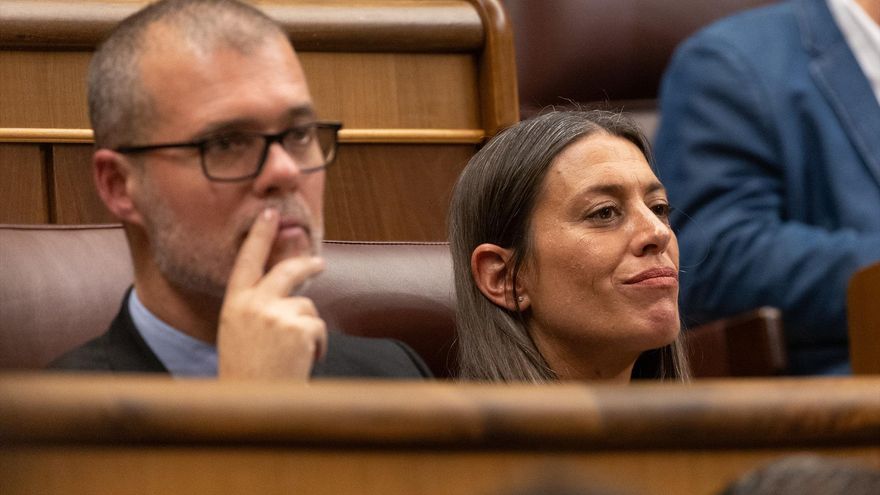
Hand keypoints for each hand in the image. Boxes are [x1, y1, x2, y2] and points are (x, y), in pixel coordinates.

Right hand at [217, 208, 326, 378]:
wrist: (253, 403)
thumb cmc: (247, 371)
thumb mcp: (241, 331)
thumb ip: (257, 305)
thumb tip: (286, 283)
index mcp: (234, 303)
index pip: (247, 260)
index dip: (259, 236)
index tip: (269, 215)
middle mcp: (253, 303)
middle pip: (287, 270)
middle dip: (306, 263)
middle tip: (319, 263)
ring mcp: (276, 314)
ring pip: (307, 305)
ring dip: (307, 328)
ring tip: (292, 353)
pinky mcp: (299, 327)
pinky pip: (318, 326)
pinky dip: (317, 345)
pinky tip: (301, 361)